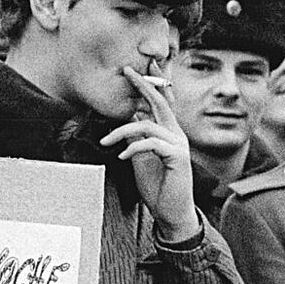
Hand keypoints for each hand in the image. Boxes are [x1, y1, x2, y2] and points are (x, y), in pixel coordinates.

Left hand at [100, 62, 199, 242]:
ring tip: (105, 142)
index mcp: (168, 133)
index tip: (134, 71)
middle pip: (160, 102)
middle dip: (144, 85)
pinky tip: (122, 157)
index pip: (159, 104)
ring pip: (147, 125)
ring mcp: (179, 145)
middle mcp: (176, 135)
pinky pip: (152, 143)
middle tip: (128, 71)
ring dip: (121, 132)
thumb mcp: (140, 158)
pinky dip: (134, 148)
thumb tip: (130, 118)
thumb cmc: (157, 186)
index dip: (148, 86)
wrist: (171, 212)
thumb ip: (137, 138)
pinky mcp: (178, 157)